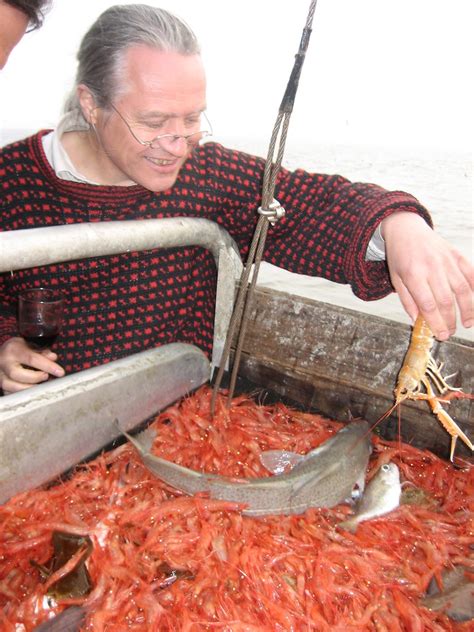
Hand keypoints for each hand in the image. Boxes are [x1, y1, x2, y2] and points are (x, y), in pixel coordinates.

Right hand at [0, 337, 64, 394]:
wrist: (1, 354)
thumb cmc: (18, 349)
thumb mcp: (29, 345)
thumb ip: (42, 352)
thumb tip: (53, 358)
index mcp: (13, 350)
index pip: (32, 359)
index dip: (48, 366)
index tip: (60, 372)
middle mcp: (4, 362)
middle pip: (18, 374)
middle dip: (36, 378)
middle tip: (47, 377)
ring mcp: (0, 375)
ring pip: (12, 386)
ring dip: (30, 388)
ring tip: (40, 385)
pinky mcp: (0, 384)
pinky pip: (10, 393)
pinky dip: (22, 394)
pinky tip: (32, 391)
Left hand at [382, 212, 472, 339]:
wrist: (406, 230)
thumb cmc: (400, 257)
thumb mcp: (396, 279)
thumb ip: (407, 300)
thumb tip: (418, 321)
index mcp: (413, 274)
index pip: (428, 304)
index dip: (436, 322)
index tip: (440, 335)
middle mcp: (432, 266)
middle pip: (446, 299)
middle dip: (450, 320)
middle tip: (450, 333)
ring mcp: (446, 259)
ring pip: (462, 288)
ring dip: (468, 309)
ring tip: (467, 323)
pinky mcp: (456, 255)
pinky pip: (470, 273)